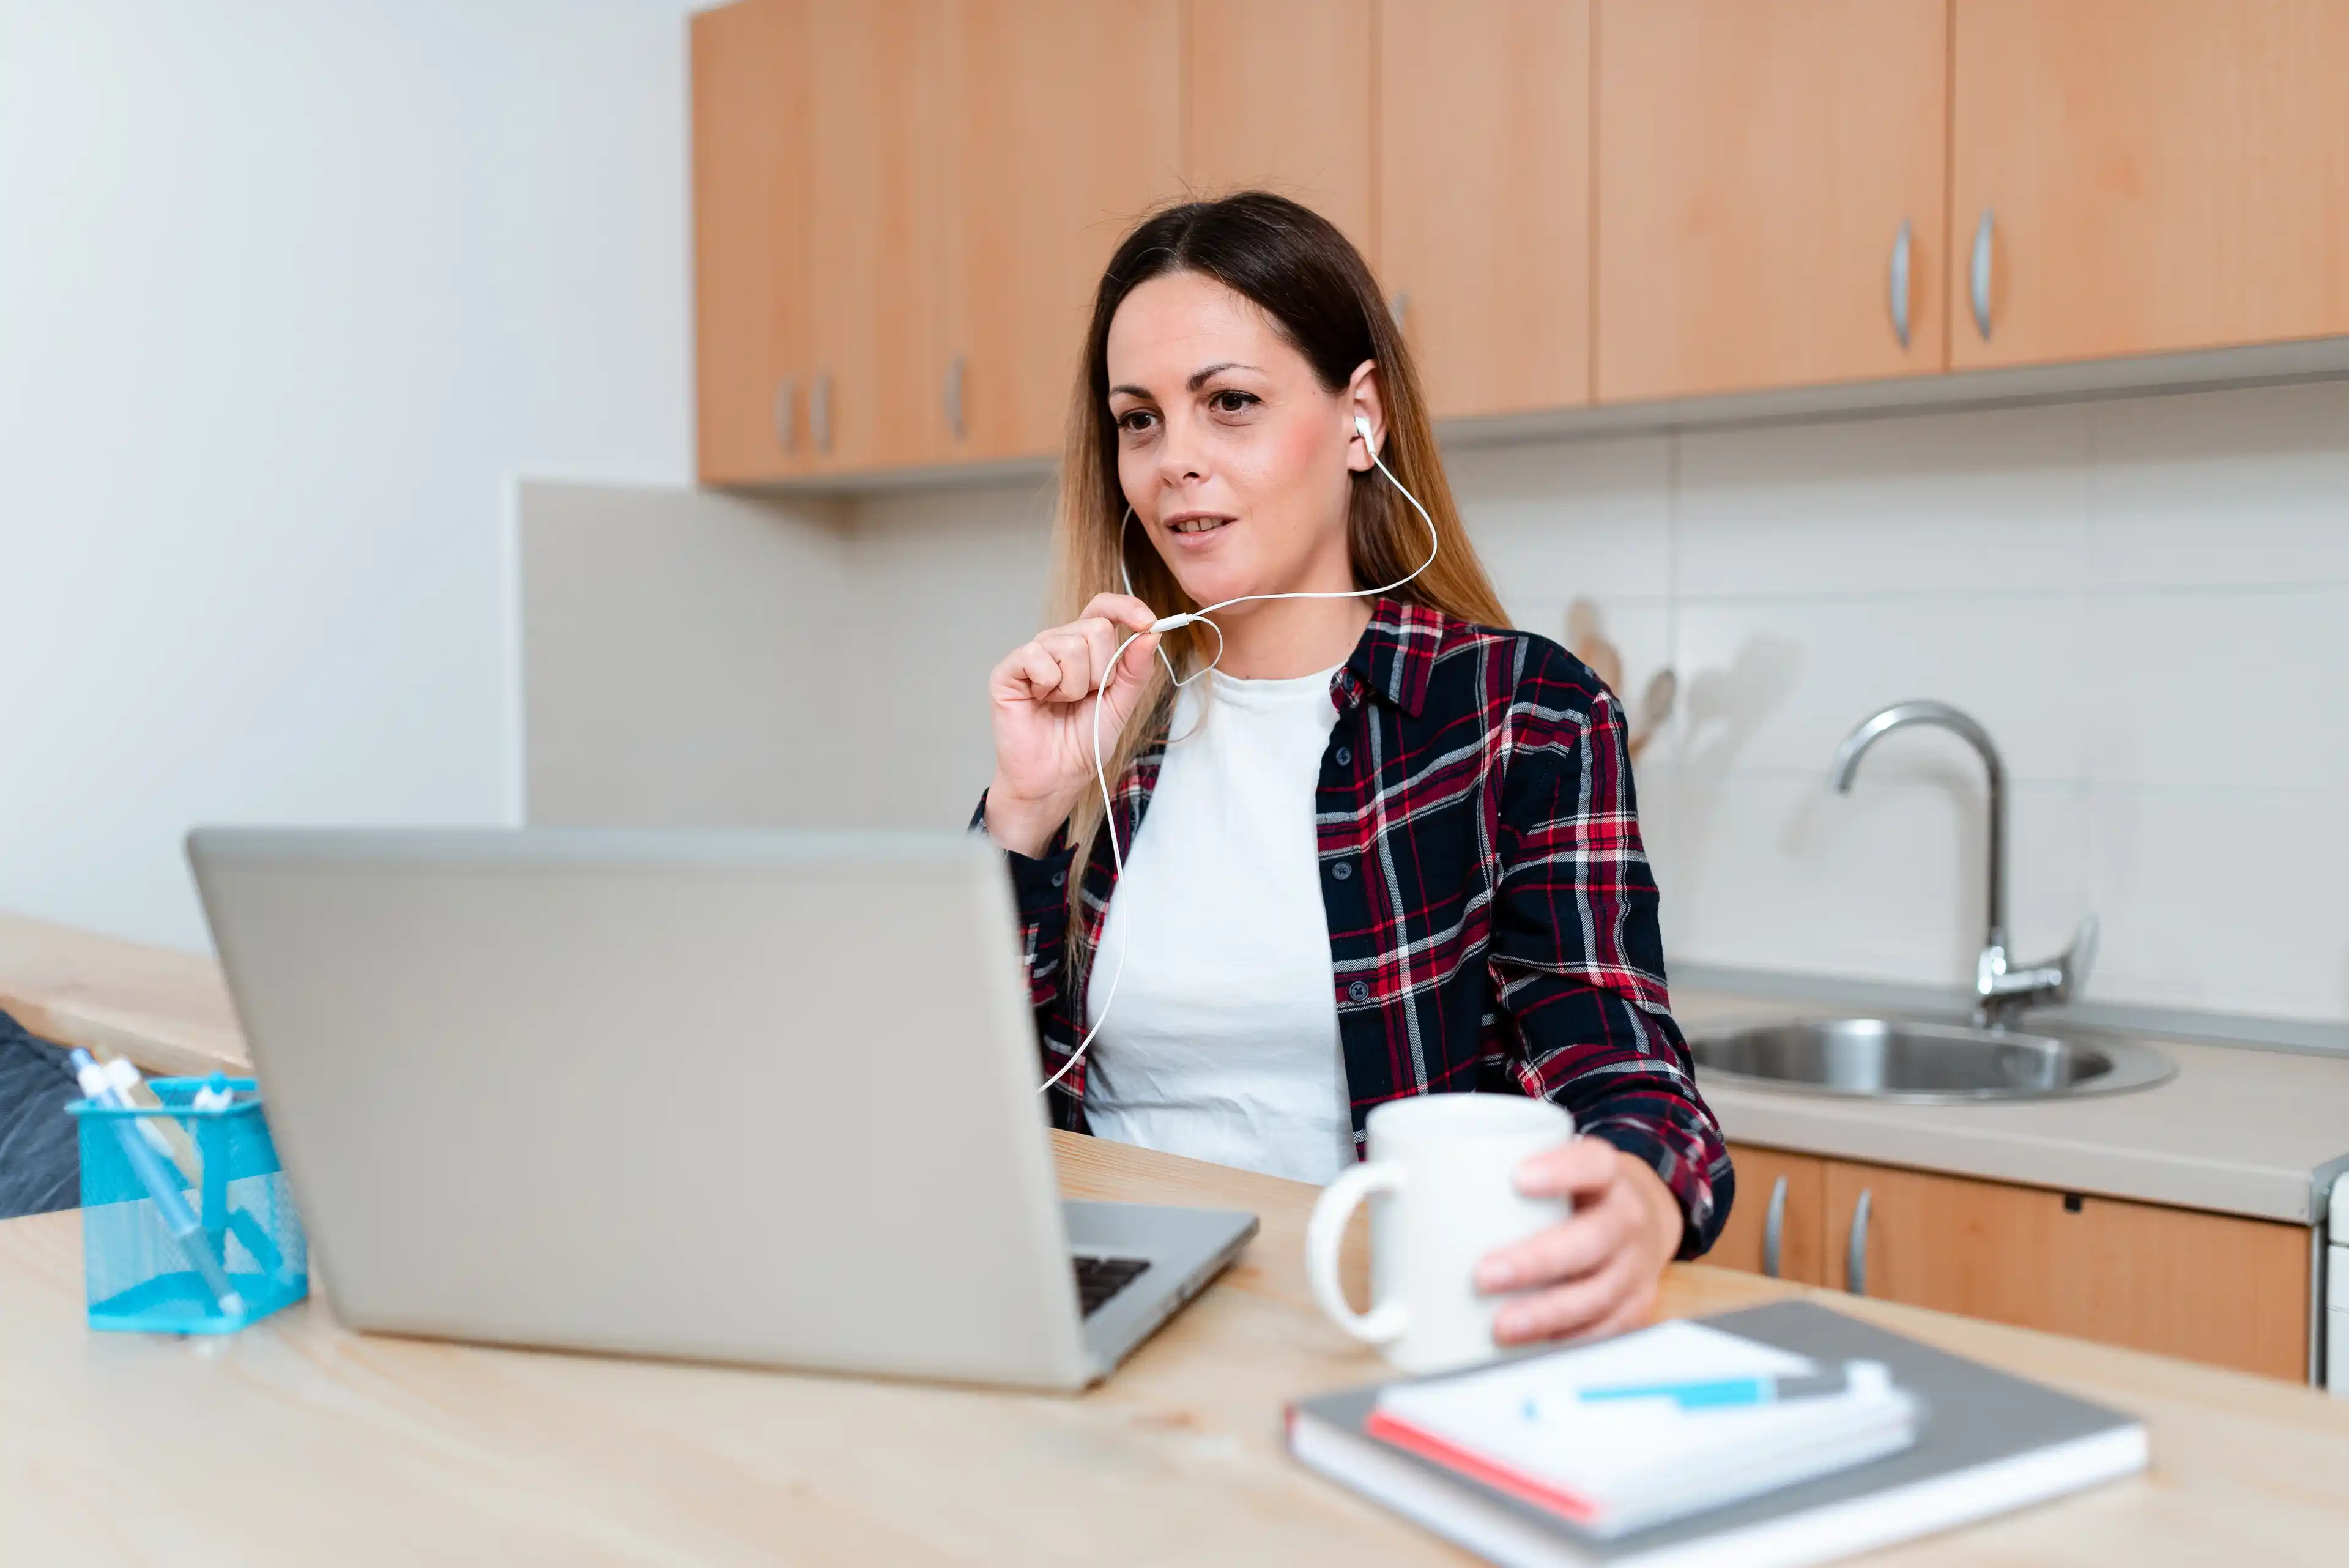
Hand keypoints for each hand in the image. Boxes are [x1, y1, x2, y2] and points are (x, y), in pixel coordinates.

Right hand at [984, 593, 1160, 856]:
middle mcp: (1058, 643)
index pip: (1104, 607)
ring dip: (1075, 685)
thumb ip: (1135, 670)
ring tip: (1061, 703)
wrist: (1055, 777)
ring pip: (1070, 645)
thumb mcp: (1120, 704)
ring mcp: (1032, 654)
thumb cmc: (1082, 743)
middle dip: (1101, 671)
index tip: (1148, 622)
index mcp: (1086, 647)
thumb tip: (1151, 633)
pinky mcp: (1008, 670)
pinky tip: (1041, 701)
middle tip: (1085, 697)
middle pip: (1095, 628)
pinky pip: (1037, 657)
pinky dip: (1049, 685)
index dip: (1127, 607)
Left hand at [1474, 1138, 1684, 1345]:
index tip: (1517, 1178)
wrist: (1641, 1218)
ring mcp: (1636, 1266)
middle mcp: (1627, 1217)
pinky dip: (1568, 1341)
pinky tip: (1535, 1346)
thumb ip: (1491, 1171)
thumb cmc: (1573, 1193)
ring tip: (1500, 1326)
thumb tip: (1390, 1182)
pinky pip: (1606, 1330)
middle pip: (1592, 1239)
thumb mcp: (1550, 1167)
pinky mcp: (1635, 1306)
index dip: (1560, 1170)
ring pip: (1599, 1293)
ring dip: (1547, 1314)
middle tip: (1483, 1275)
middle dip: (1536, 1261)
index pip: (1591, 1163)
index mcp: (1605, 1173)